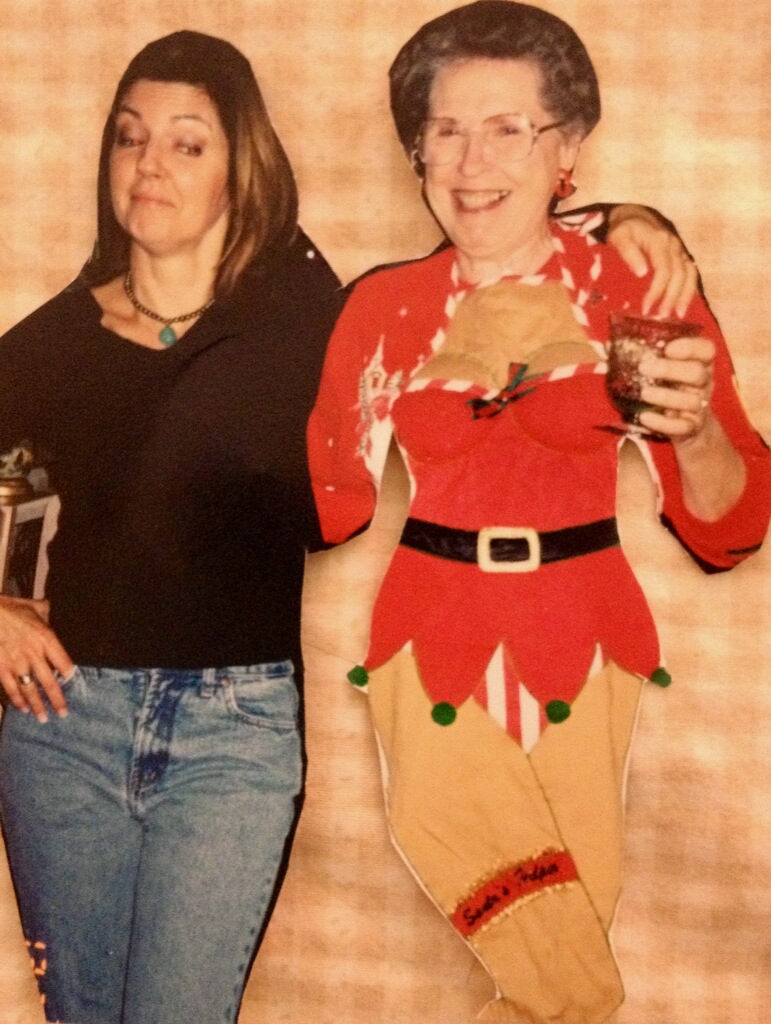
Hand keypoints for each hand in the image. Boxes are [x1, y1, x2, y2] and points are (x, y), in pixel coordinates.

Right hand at [0, 596, 72, 720]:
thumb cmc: (11, 608)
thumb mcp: (34, 607)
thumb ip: (48, 613)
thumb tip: (56, 612)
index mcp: (46, 638)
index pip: (63, 661)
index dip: (68, 673)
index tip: (70, 680)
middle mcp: (33, 653)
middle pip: (49, 681)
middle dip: (57, 700)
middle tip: (63, 714)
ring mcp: (16, 663)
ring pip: (30, 689)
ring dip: (37, 705)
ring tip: (43, 718)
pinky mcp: (1, 667)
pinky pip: (11, 687)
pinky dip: (17, 699)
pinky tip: (22, 709)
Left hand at [606, 205, 697, 317]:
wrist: (635, 216)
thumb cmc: (624, 229)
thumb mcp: (619, 236)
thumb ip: (628, 251)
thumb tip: (642, 272)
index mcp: (660, 241)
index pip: (664, 269)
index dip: (657, 290)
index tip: (646, 308)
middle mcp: (674, 246)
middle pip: (679, 274)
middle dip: (671, 297)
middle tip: (661, 316)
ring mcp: (680, 251)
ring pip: (690, 274)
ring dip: (685, 296)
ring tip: (677, 315)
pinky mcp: (682, 256)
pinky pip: (692, 274)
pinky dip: (689, 290)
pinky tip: (683, 305)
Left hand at [636, 336, 714, 440]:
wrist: (685, 427)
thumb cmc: (668, 388)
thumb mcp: (659, 371)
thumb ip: (639, 356)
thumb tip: (609, 345)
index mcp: (699, 363)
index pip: (706, 349)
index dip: (690, 347)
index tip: (667, 348)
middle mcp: (703, 383)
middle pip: (697, 373)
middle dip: (671, 370)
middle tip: (644, 368)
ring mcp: (699, 406)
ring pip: (691, 401)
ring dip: (666, 396)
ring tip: (644, 393)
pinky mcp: (691, 427)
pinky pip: (681, 426)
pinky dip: (662, 422)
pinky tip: (644, 417)